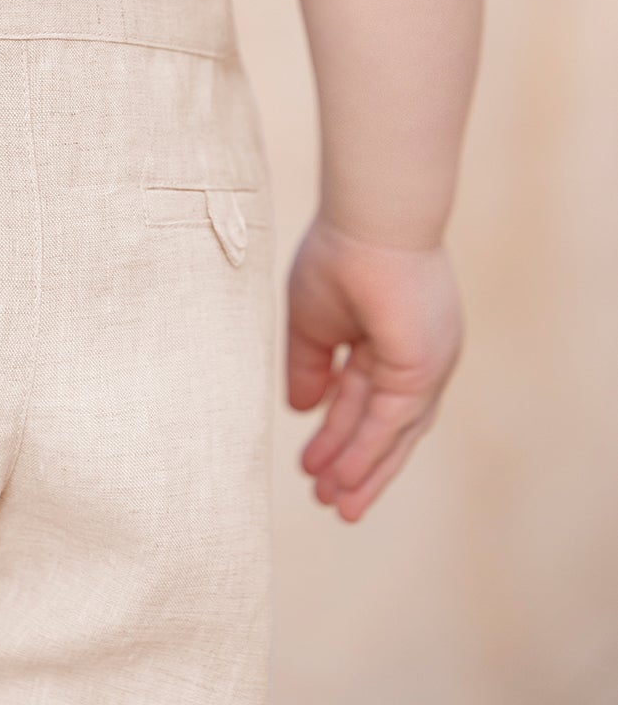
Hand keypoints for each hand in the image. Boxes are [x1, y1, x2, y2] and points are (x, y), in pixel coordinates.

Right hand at [286, 213, 462, 520]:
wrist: (368, 221)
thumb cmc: (338, 254)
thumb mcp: (312, 321)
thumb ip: (309, 366)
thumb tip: (300, 411)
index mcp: (388, 338)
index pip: (364, 398)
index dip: (337, 431)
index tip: (308, 464)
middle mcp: (413, 356)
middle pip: (385, 424)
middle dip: (356, 463)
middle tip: (328, 502)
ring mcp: (424, 364)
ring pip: (393, 432)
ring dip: (363, 468)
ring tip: (335, 504)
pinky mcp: (425, 369)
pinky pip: (394, 422)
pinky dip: (369, 451)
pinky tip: (343, 475)